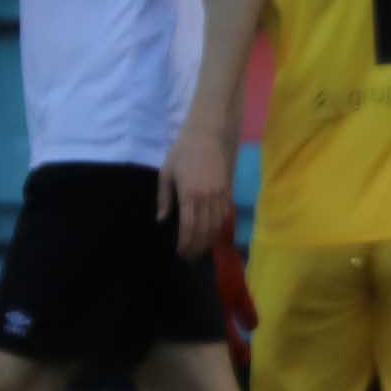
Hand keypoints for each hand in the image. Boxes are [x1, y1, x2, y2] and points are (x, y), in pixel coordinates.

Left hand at [159, 122, 233, 259]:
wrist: (208, 133)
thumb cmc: (183, 150)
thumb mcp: (166, 172)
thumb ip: (164, 198)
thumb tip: (162, 220)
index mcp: (189, 193)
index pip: (189, 227)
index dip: (186, 243)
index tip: (180, 253)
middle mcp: (208, 197)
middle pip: (205, 230)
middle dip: (198, 246)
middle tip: (190, 257)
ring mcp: (221, 194)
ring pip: (218, 224)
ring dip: (210, 240)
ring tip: (201, 249)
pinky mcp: (229, 189)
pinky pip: (226, 214)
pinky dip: (220, 227)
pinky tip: (213, 233)